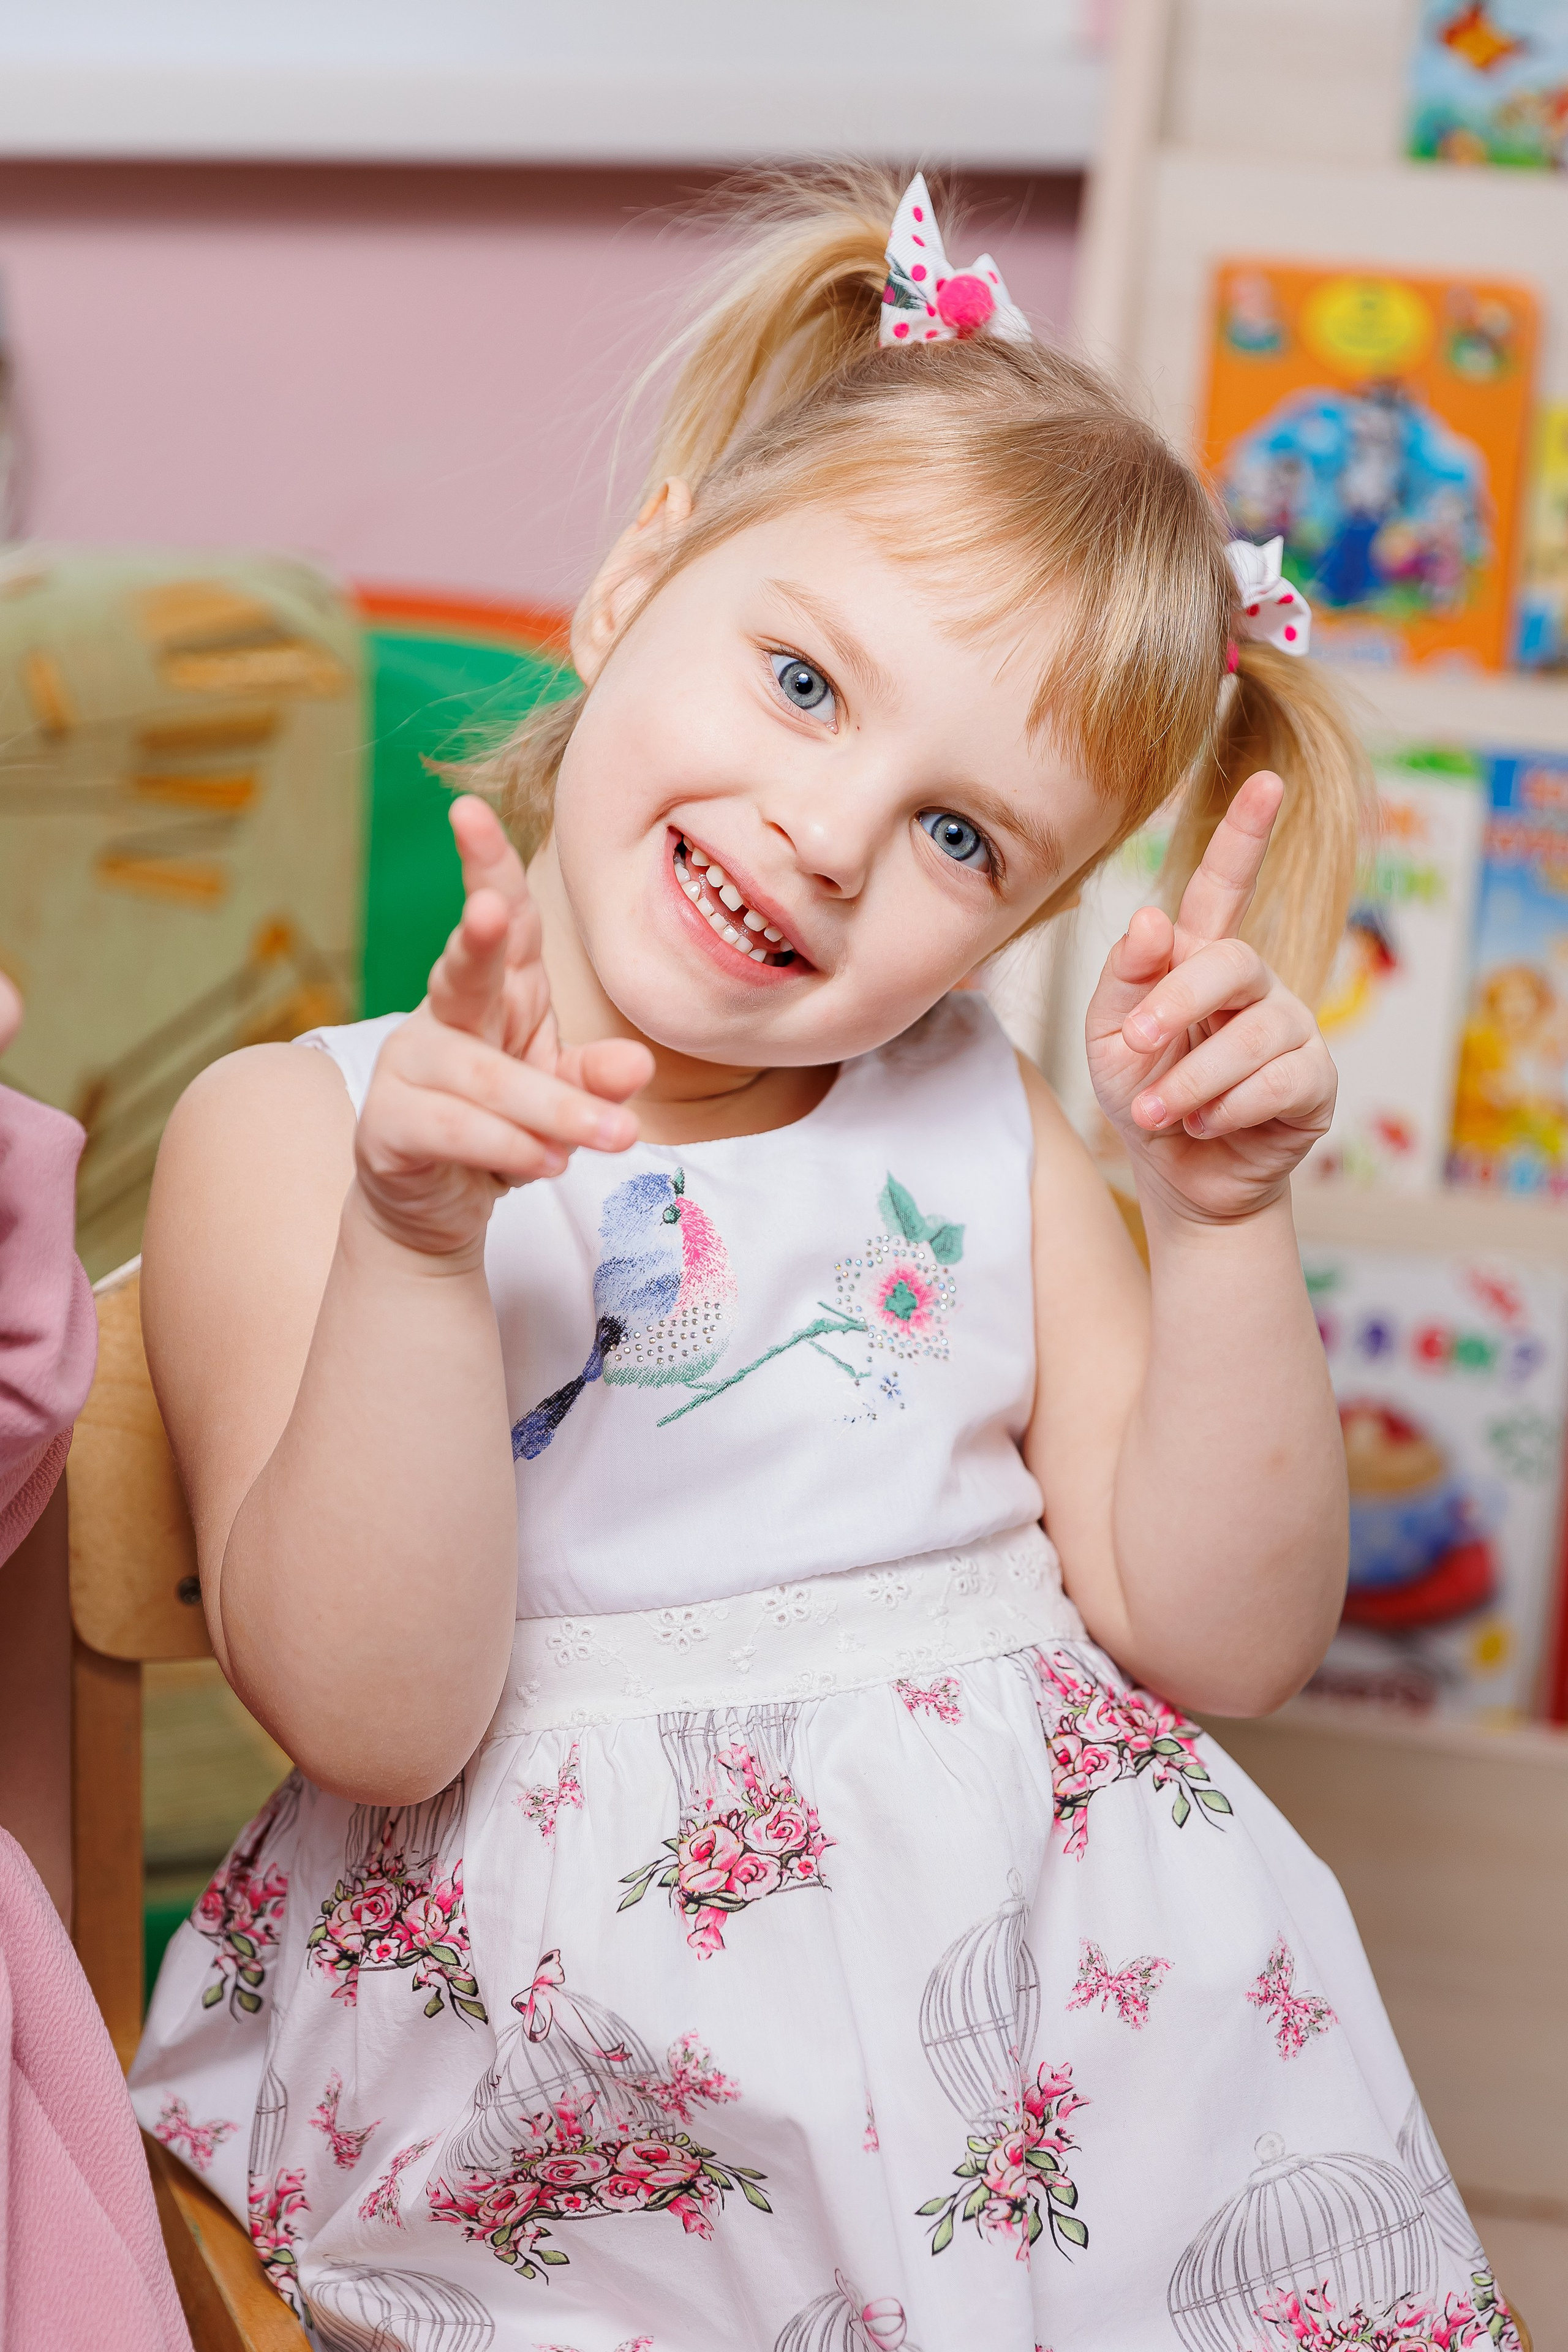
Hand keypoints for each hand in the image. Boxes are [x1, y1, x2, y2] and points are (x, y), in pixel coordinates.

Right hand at [353, 797, 653, 1256]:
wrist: (439, 1204)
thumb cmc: (505, 1125)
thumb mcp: (562, 1094)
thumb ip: (596, 1079)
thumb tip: (639, 1065)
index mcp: (495, 991)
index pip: (501, 921)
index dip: (486, 865)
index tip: (468, 809)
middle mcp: (444, 1016)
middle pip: (462, 970)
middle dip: (478, 937)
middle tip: (494, 909)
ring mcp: (408, 1069)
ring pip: (482, 1076)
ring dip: (552, 1107)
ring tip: (612, 1137)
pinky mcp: (388, 1126)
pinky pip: (453, 1130)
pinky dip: (510, 1148)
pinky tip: (547, 1163)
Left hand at [1086, 772, 1335, 1224]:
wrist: (1178, 1178)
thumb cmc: (1143, 1094)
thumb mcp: (1110, 1038)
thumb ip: (1126, 980)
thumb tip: (1153, 918)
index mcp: (1200, 959)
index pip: (1221, 887)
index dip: (1244, 834)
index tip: (1266, 780)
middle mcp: (1254, 983)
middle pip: (1231, 960)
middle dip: (1177, 1004)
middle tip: (1138, 1046)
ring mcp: (1291, 1028)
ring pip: (1252, 1032)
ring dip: (1192, 1078)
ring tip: (1157, 1113)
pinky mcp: (1314, 1080)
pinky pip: (1276, 1081)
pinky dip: (1225, 1110)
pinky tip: (1203, 1126)